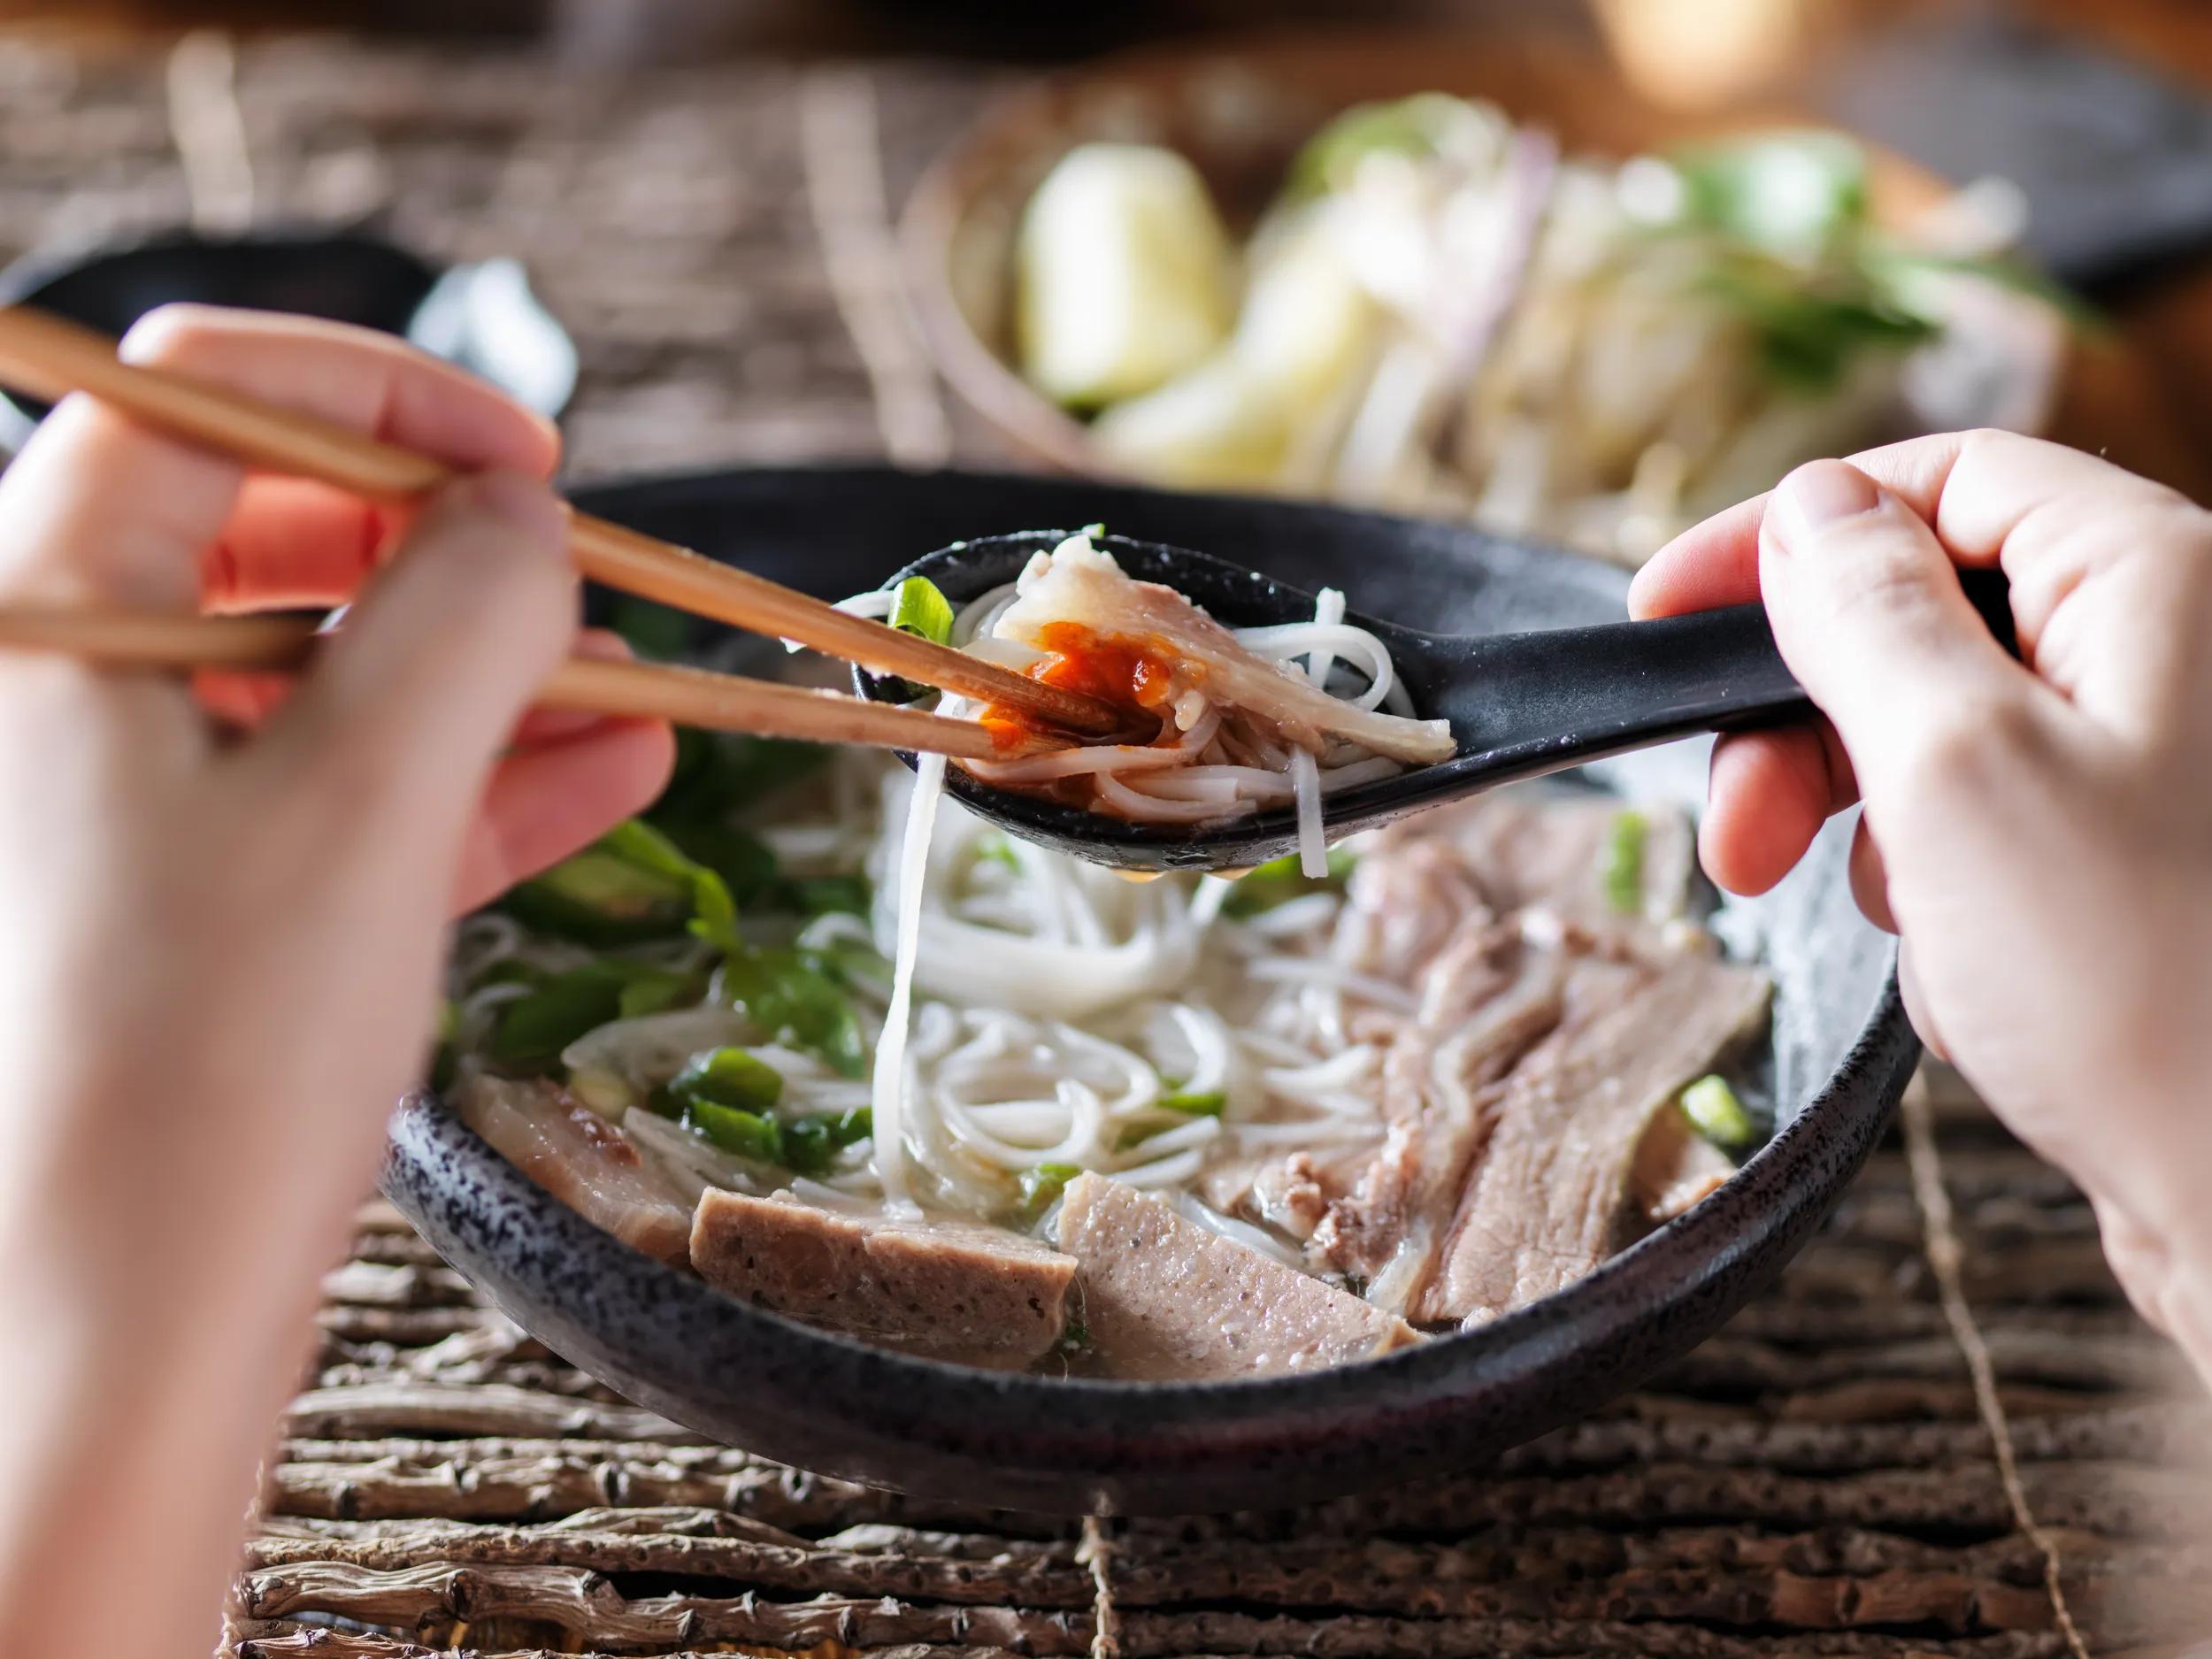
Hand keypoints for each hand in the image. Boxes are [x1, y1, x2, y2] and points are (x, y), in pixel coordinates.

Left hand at [0, 306, 670, 1651]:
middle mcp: (62, 684)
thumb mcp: (362, 799)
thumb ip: (460, 617)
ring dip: (490, 669)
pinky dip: (474, 772)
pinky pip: (347, 786)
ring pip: (327, 667)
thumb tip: (525, 517)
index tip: (527, 456)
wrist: (111, 1321)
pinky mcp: (197, 893)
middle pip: (272, 529)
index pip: (196, 400)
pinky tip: (610, 768)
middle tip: (579, 579)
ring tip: (637, 686)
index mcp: (38, 612)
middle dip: (450, 549)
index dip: (380, 398)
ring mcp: (126, 795)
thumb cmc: (198, 1057)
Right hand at [1632, 431, 2211, 1377]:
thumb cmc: (2153, 989)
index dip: (1788, 535)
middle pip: (1932, 613)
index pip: (1940, 480)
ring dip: (1877, 825)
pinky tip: (1970, 976)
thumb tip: (1810, 508)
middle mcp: (2175, 650)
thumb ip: (1865, 616)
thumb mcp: (1956, 769)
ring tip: (1894, 926)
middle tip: (1736, 830)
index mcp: (2155, 579)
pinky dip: (1947, 894)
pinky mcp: (2148, 862)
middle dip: (1810, 720)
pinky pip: (1994, 829)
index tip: (1666, 611)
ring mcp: (2165, 760)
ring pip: (1951, 731)